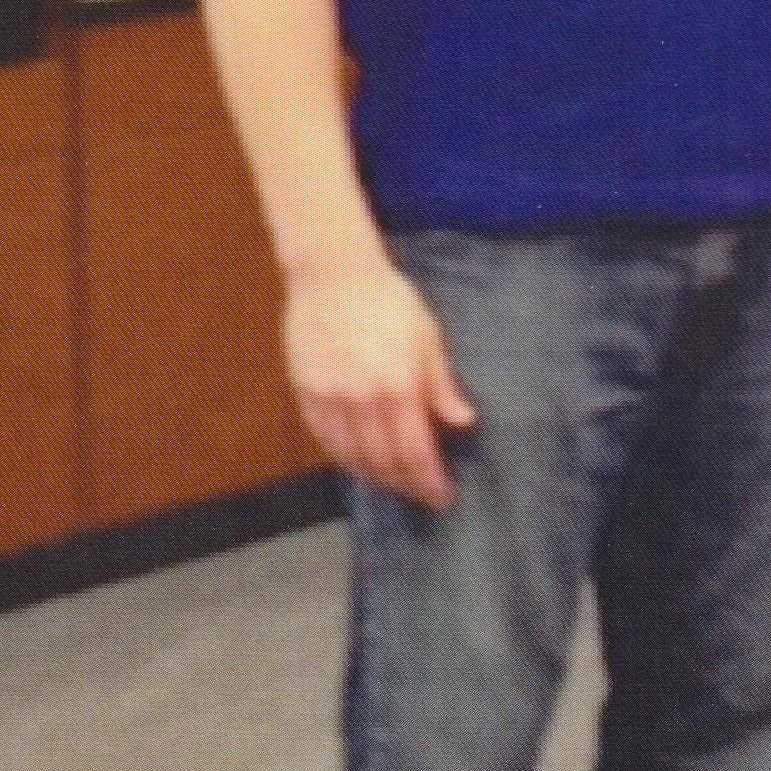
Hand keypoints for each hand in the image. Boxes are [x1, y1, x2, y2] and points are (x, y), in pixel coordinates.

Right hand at [283, 257, 476, 508]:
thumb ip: (442, 385)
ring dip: (377, 478)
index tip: (442, 495)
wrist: (333, 274)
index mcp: (399, 387)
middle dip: (407, 485)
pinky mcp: (306, 394)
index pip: (416, 453)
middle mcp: (363, 401)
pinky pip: (326, 442)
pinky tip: (360, 464)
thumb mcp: (427, 337)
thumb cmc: (388, 301)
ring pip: (353, 459)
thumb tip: (463, 422)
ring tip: (396, 482)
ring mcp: (331, 400)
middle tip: (422, 494)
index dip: (429, 481)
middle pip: (385, 463)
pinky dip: (345, 460)